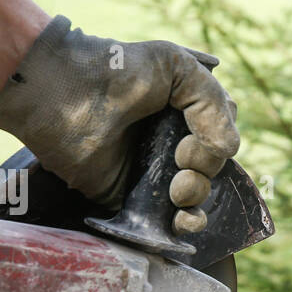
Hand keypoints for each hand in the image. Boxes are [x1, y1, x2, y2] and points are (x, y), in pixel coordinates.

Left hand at [0, 16, 239, 211]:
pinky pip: (170, 221)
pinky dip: (186, 225)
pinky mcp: (133, 198)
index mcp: (186, 112)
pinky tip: (182, 218)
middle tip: (178, 158)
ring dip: (198, 195)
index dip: (218, 142)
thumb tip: (226, 151)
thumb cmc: (117, 71)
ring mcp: (153, 172)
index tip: (189, 137)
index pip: (223, 137)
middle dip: (206, 169)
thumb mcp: (177, 67)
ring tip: (176, 190)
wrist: (65, 92)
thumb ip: (214, 104)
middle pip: (214, 169)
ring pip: (199, 196)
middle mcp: (172, 142)